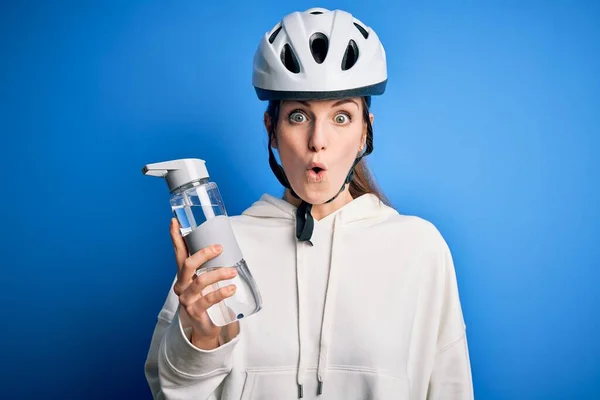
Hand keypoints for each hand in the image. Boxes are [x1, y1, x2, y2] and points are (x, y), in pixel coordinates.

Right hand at [170, 218, 237, 349]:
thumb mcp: (207, 280)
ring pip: (200, 281)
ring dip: (218, 274)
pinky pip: (208, 299)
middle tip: (219, 248)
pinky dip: (221, 292)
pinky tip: (231, 288)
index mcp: (184, 275)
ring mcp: (187, 299)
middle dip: (203, 254)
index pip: (178, 253)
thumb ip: (211, 265)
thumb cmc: (207, 298)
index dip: (175, 237)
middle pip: (187, 265)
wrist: (206, 327)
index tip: (174, 221)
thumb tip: (228, 245)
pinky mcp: (195, 311)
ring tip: (233, 272)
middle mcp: (182, 285)